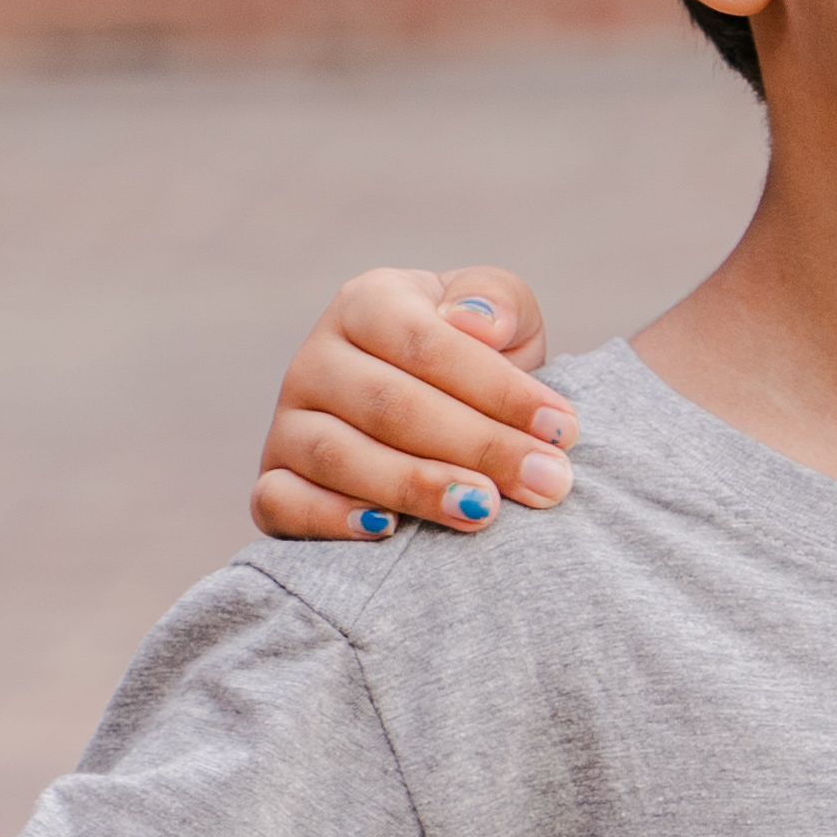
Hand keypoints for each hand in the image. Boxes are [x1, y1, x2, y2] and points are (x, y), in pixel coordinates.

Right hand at [253, 265, 567, 539]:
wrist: (438, 424)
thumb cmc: (477, 367)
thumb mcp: (504, 321)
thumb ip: (499, 304)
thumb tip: (476, 324)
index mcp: (367, 303)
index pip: (426, 343)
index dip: (498, 388)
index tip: (564, 428)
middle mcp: (315, 359)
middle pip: (391, 405)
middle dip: (479, 447)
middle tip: (547, 483)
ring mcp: (287, 424)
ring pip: (340, 456)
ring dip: (418, 487)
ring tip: (486, 511)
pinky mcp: (272, 483)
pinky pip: (282, 502)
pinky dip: (330, 519)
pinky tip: (388, 532)